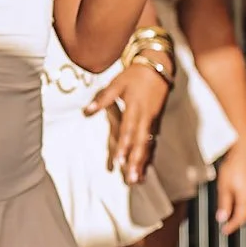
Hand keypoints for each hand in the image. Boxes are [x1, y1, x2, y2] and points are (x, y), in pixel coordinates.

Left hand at [88, 63, 167, 183]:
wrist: (159, 67)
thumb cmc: (135, 75)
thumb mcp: (117, 83)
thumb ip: (103, 99)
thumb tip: (86, 111)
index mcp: (135, 109)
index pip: (128, 131)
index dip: (124, 146)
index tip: (119, 161)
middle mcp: (146, 118)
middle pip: (141, 143)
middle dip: (136, 162)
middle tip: (132, 179)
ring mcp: (153, 121)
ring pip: (148, 145)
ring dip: (143, 162)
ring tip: (138, 179)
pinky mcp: (157, 122)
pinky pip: (153, 142)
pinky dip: (149, 155)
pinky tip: (146, 168)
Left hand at [214, 143, 245, 234]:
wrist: (242, 153)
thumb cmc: (232, 168)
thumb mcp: (224, 187)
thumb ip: (224, 204)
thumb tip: (222, 218)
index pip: (240, 218)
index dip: (232, 226)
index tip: (225, 231)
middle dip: (237, 222)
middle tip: (227, 227)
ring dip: (241, 215)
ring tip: (232, 219)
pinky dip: (244, 207)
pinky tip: (238, 206)